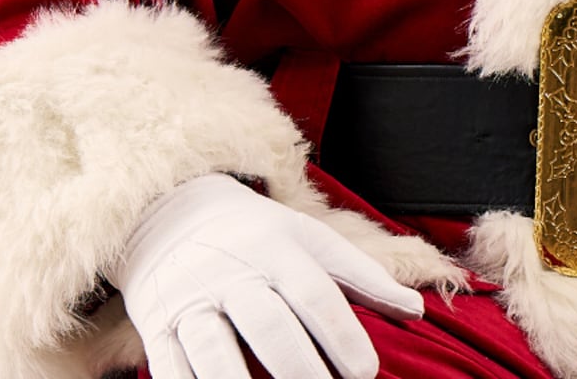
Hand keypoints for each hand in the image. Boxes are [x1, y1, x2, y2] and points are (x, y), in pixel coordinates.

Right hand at [111, 173, 423, 378]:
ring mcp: (191, 300)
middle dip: (299, 368)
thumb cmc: (259, 235)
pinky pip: (171, 370)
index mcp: (278, 247)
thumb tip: (419, 311)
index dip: (342, 335)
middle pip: (269, 325)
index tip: (366, 373)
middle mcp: (234, 271)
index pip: (316, 295)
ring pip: (214, 353)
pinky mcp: (156, 327)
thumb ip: (364, 276)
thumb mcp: (312, 240)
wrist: (173, 213)